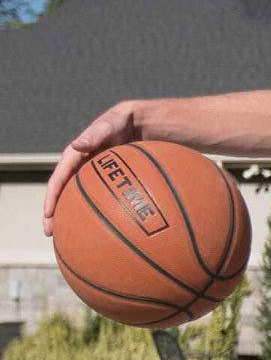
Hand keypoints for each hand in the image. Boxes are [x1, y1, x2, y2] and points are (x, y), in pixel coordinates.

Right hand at [43, 103, 140, 236]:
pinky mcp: (104, 179)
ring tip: (68, 237)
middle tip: (50, 233)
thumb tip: (78, 145)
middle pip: (62, 195)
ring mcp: (90, 175)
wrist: (134, 122)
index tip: (47, 214)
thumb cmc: (118, 122)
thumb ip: (94, 135)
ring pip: (77, 199)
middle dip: (54, 214)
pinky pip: (96, 197)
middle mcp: (78, 168)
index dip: (51, 198)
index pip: (58, 181)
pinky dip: (94, 211)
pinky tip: (101, 228)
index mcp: (73, 157)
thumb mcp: (106, 126)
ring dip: (70, 217)